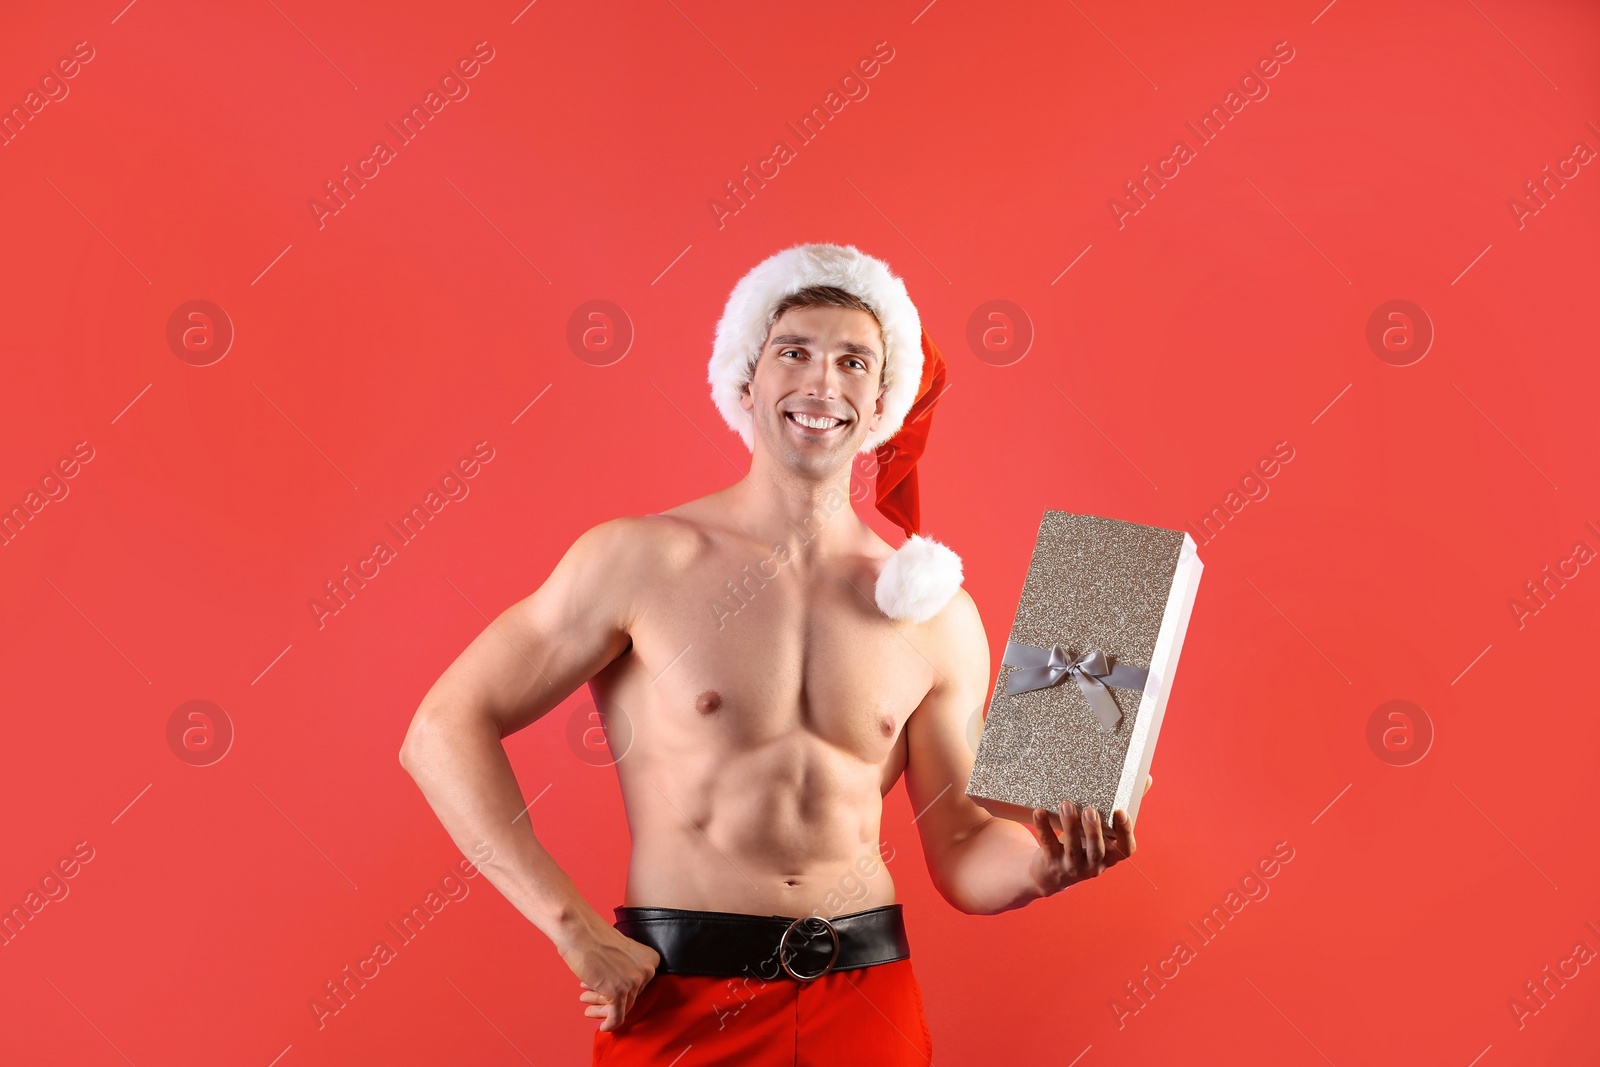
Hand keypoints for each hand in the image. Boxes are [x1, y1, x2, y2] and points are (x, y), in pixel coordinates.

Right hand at [560, 915, 660, 1032]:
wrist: (577, 931)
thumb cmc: (593, 938)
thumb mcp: (620, 952)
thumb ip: (626, 968)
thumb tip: (621, 990)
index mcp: (650, 958)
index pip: (638, 985)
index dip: (621, 990)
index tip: (605, 992)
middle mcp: (646, 970)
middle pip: (630, 997)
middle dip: (608, 1000)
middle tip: (589, 1000)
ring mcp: (633, 981)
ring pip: (622, 1008)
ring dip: (602, 1009)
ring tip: (586, 1003)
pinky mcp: (618, 991)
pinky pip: (617, 1017)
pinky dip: (610, 1024)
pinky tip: (603, 1026)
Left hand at [1026, 773, 1148, 896]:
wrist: (1052, 873)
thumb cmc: (1084, 844)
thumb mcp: (1104, 831)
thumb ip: (1122, 809)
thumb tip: (1147, 778)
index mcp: (1111, 856)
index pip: (1126, 849)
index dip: (1125, 831)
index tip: (1120, 811)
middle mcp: (1094, 865)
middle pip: (1096, 850)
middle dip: (1094, 830)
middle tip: (1090, 809)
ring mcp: (1072, 866)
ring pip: (1072, 848)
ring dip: (1069, 825)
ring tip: (1066, 804)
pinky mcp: (1051, 863)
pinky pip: (1048, 844)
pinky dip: (1043, 828)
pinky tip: (1039, 812)